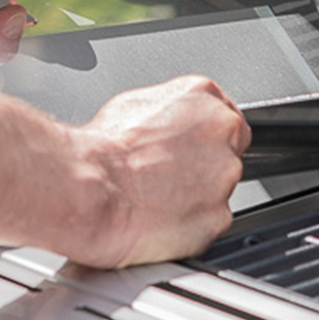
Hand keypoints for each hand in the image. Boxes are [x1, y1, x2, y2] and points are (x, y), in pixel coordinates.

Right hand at [70, 76, 250, 267]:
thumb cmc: (104, 147)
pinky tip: (161, 216)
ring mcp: (224, 176)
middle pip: (226, 151)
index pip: (224, 115)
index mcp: (203, 96)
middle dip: (203, 164)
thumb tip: (168, 119)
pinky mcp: (218, 216)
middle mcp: (221, 132)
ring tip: (157, 196)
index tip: (188, 147)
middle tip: (167, 173)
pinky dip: (190, 223)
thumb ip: (170, 109)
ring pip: (219, 188)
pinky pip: (211, 221)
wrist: (92, 188)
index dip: (202, 136)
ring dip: (196, 195)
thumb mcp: (135, 103)